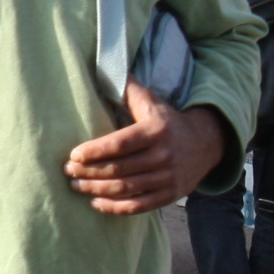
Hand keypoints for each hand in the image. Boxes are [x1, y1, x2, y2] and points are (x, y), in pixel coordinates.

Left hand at [66, 83, 225, 215]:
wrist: (205, 144)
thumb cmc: (167, 121)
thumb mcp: (152, 102)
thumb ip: (129, 88)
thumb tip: (106, 66)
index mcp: (156, 131)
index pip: (121, 144)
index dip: (96, 151)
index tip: (74, 155)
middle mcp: (164, 156)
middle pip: (119, 168)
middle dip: (89, 172)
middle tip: (67, 171)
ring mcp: (168, 178)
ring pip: (126, 188)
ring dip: (96, 189)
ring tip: (75, 185)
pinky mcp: (169, 195)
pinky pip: (139, 206)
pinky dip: (115, 207)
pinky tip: (95, 202)